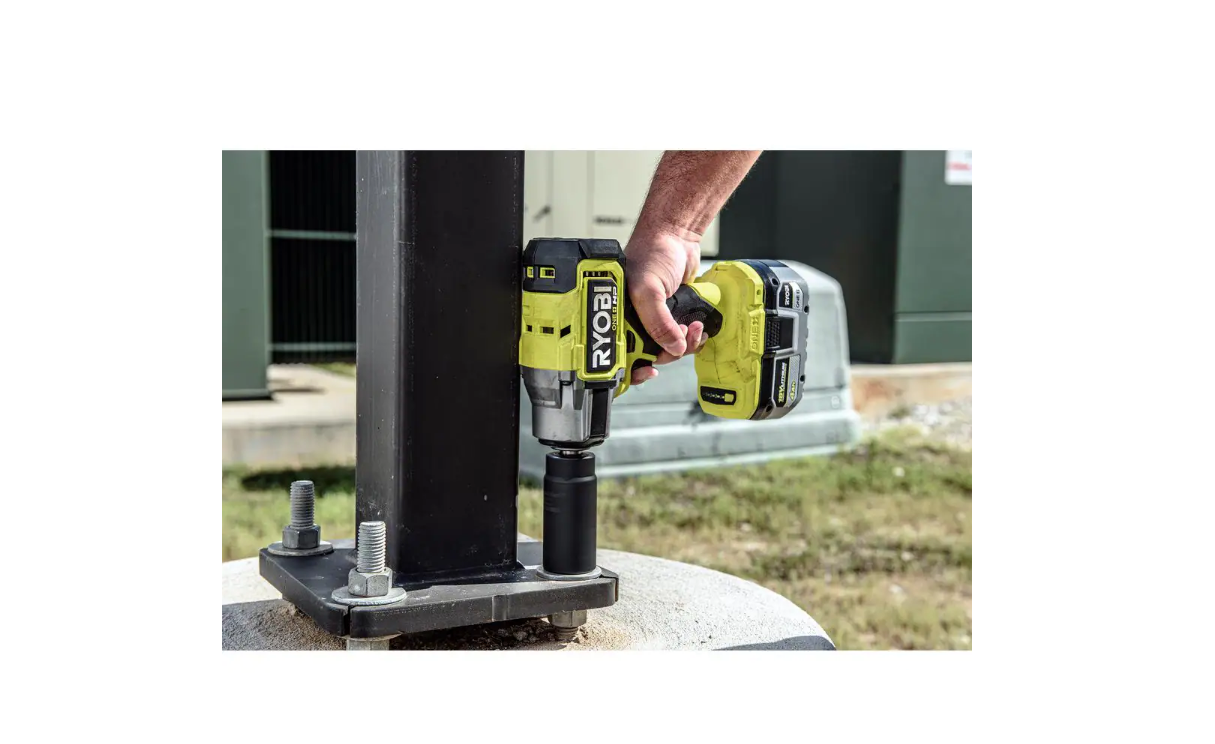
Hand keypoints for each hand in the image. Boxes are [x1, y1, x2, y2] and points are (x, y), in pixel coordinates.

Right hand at [624, 224, 707, 384]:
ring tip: (692, 329)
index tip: (649, 370)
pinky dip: (692, 338)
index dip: (634, 366)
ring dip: (684, 344)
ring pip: (668, 349)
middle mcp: (634, 320)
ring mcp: (655, 319)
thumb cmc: (652, 252)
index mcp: (618, 316)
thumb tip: (672, 348)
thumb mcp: (649, 290)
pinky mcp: (673, 316)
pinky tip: (697, 329)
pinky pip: (682, 338)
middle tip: (678, 339)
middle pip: (649, 355)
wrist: (677, 235)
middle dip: (667, 353)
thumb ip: (658, 322)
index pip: (622, 352)